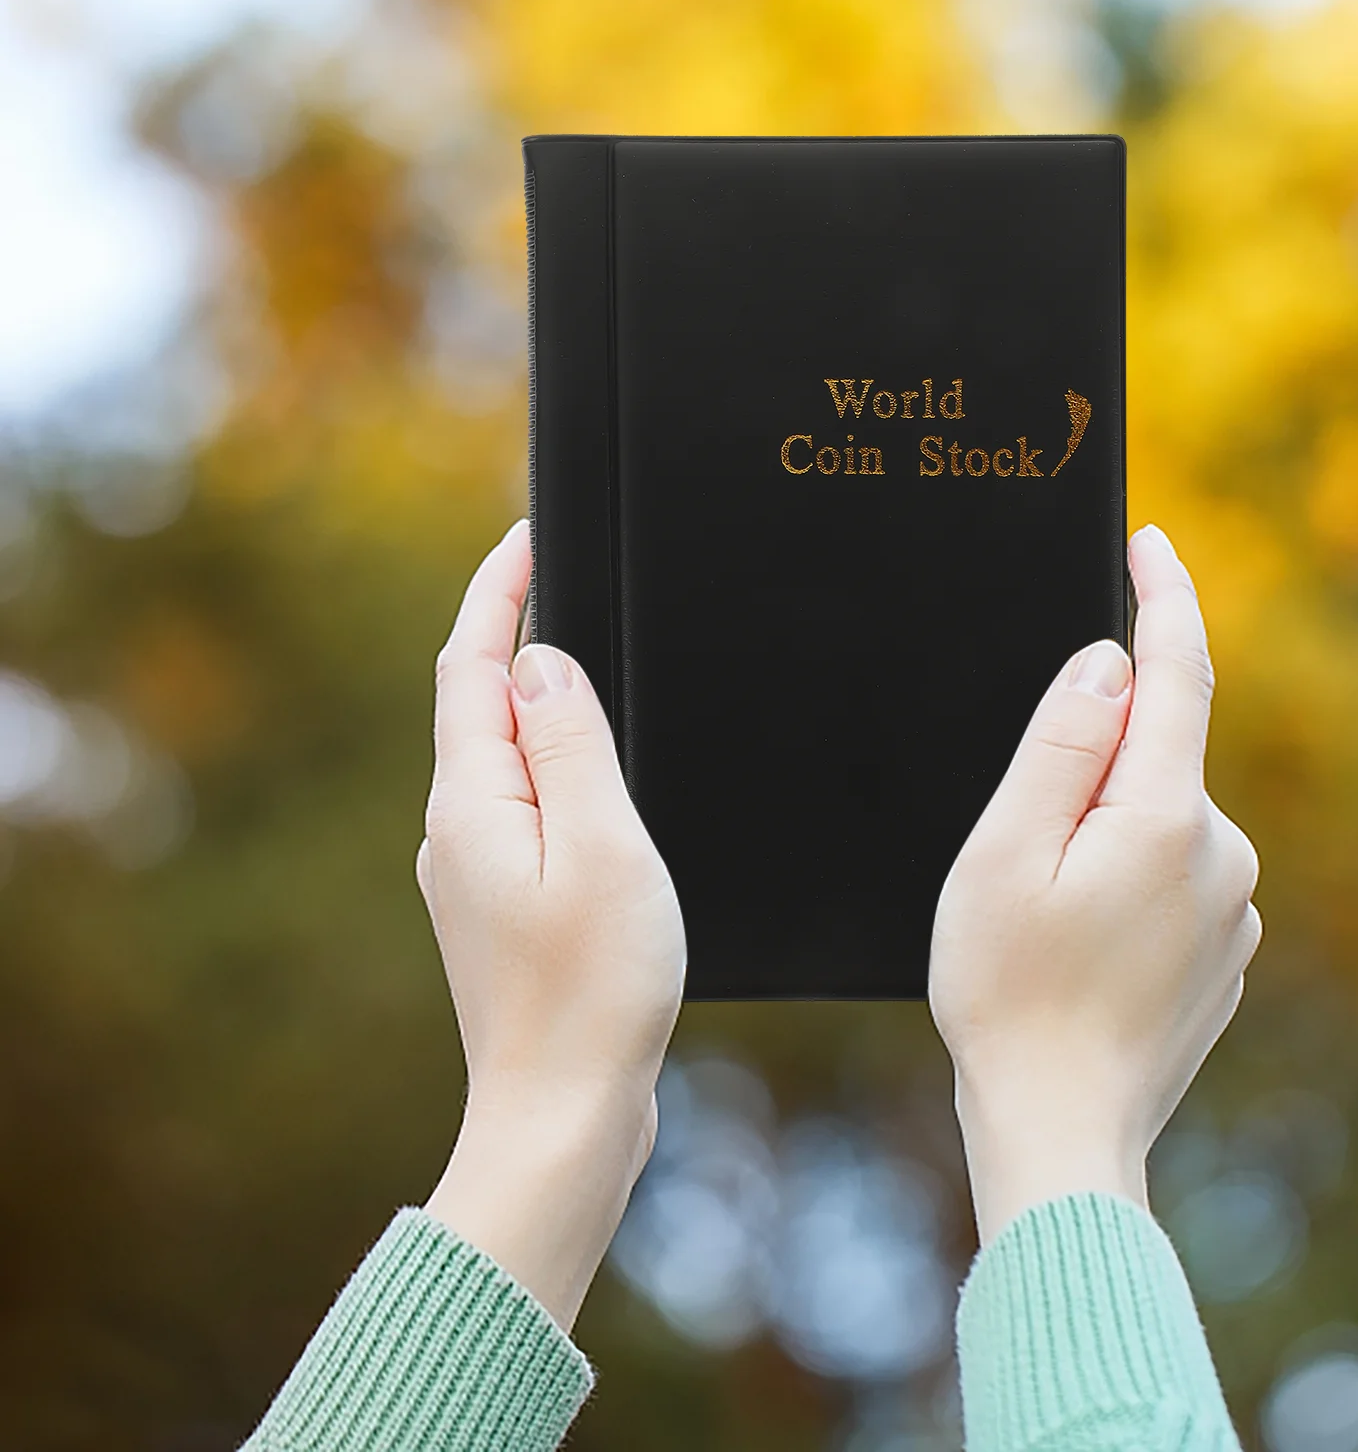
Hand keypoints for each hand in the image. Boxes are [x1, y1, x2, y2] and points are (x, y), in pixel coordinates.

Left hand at [418, 520, 684, 1328]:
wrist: (562, 1118)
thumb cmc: (592, 990)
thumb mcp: (600, 845)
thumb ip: (570, 744)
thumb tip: (542, 663)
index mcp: (472, 801)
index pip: (470, 664)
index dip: (499, 591)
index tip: (530, 533)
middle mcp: (458, 830)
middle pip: (482, 704)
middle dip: (521, 634)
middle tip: (576, 578)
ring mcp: (478, 874)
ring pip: (509, 760)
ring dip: (545, 705)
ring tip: (602, 666)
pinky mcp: (508, 911)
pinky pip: (530, 810)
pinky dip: (561, 771)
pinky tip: (606, 783)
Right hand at [929, 525, 1259, 1242]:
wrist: (1061, 1130)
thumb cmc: (1008, 992)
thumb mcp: (1004, 853)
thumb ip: (1061, 746)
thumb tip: (1108, 666)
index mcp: (1163, 817)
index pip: (1177, 673)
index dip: (1164, 599)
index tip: (1151, 542)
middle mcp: (1220, 853)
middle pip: (1154, 754)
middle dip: (1090, 762)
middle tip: (1014, 849)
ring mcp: (1230, 907)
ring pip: (1156, 817)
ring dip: (1100, 830)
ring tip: (1038, 919)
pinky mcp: (1223, 949)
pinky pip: (1169, 873)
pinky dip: (1123, 877)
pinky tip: (1076, 947)